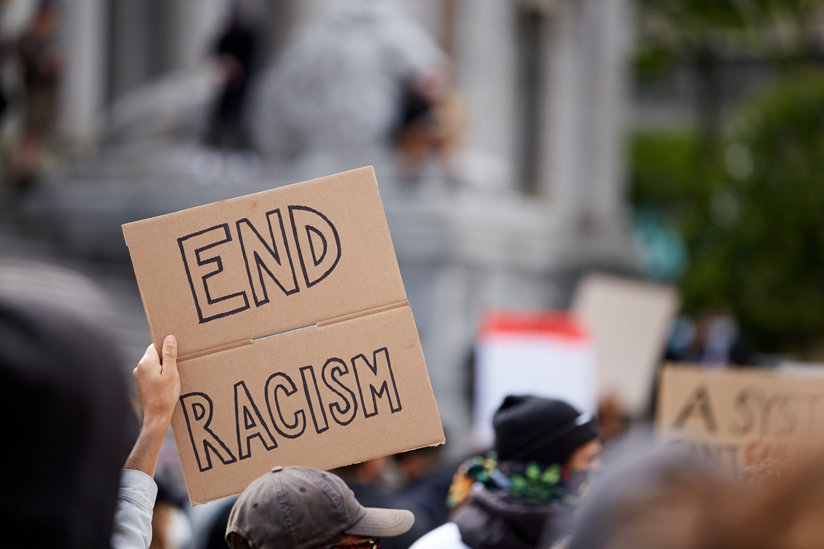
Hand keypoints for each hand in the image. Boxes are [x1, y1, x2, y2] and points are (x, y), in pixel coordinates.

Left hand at [125, 335, 179, 475]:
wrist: (157, 416)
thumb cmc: (166, 395)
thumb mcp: (172, 373)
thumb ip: (170, 354)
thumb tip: (169, 338)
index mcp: (146, 362)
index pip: (156, 345)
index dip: (167, 347)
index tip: (176, 352)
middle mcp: (139, 367)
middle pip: (154, 354)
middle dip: (166, 358)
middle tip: (177, 366)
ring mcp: (138, 376)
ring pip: (153, 364)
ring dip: (163, 367)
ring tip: (173, 377)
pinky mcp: (140, 383)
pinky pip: (151, 373)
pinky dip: (159, 375)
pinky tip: (167, 383)